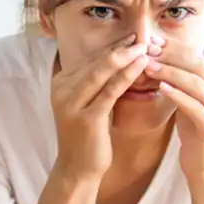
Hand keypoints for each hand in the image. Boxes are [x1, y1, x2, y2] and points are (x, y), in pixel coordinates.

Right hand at [51, 35, 149, 180]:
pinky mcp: (87, 118)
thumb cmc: (88, 136)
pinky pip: (110, 90)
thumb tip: (117, 57)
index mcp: (60, 83)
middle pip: (95, 61)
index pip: (89, 58)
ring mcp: (72, 104)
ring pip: (101, 72)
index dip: (112, 46)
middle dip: (120, 47)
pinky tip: (141, 64)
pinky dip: (127, 75)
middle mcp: (62, 90)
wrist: (78, 169)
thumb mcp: (87, 104)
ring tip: (144, 45)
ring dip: (125, 56)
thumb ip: (96, 83)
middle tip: (142, 34)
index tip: (132, 36)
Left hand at [143, 39, 203, 178]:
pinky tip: (161, 88)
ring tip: (149, 66)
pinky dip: (177, 96)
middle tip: (149, 50)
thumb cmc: (195, 132)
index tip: (153, 41)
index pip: (199, 58)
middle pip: (199, 67)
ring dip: (171, 73)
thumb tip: (159, 54)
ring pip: (197, 85)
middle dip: (172, 57)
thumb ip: (183, 81)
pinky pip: (195, 107)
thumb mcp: (190, 101)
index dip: (176, 48)